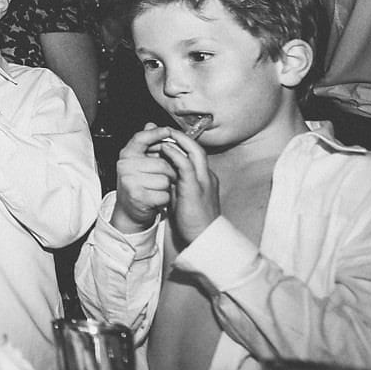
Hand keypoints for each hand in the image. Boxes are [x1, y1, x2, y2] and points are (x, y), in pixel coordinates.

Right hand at [110, 126, 174, 231]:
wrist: (129, 210)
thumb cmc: (137, 183)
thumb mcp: (139, 161)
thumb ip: (146, 143)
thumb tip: (151, 124)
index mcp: (126, 155)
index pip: (141, 138)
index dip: (155, 133)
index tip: (168, 131)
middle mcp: (125, 166)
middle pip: (162, 163)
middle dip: (170, 172)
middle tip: (166, 177)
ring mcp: (130, 181)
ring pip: (164, 180)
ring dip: (167, 186)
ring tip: (158, 188)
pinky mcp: (137, 196)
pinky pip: (164, 194)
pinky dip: (165, 199)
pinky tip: (157, 198)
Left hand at [157, 130, 219, 245]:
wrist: (204, 239)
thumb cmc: (194, 222)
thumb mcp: (184, 198)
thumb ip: (177, 185)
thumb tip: (165, 175)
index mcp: (205, 179)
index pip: (194, 155)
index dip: (181, 145)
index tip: (167, 139)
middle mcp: (207, 177)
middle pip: (197, 148)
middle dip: (182, 137)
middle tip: (166, 130)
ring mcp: (203, 181)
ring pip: (194, 152)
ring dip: (178, 140)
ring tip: (164, 133)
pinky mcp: (195, 188)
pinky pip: (186, 165)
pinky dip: (176, 154)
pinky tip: (165, 148)